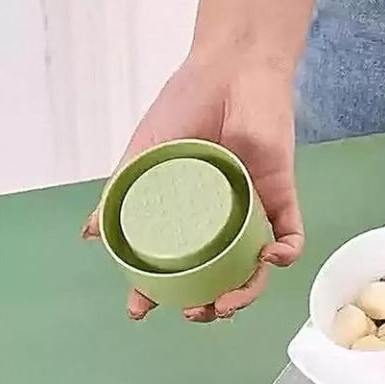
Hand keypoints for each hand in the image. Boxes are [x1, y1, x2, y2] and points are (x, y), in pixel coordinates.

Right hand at [82, 55, 303, 321]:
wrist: (231, 71)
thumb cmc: (186, 107)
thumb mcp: (145, 153)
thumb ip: (123, 192)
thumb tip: (92, 233)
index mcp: (188, 217)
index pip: (174, 266)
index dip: (159, 294)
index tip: (141, 310)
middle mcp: (220, 223)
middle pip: (219, 279)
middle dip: (209, 307)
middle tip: (197, 313)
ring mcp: (252, 215)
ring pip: (254, 270)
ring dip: (245, 294)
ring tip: (227, 303)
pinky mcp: (282, 199)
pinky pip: (292, 238)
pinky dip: (285, 254)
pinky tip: (271, 257)